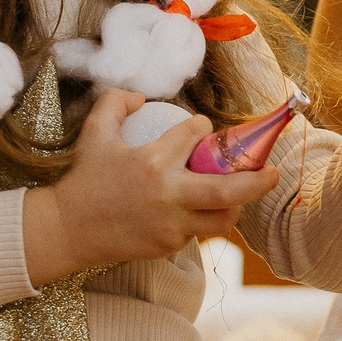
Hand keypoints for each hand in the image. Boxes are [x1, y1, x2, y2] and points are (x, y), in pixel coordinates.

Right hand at [28, 89, 281, 277]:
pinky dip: (202, 218)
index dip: (203, 127)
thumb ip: (115, 103)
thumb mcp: (94, 133)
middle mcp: (168, 195)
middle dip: (258, 181)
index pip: (195, 135)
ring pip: (222, 218)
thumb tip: (144, 95)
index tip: (202, 129)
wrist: (67, 229)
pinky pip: (198, 232)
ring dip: (233, 205)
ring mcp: (171, 224)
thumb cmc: (84, 180)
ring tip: (236, 194)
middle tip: (274, 172)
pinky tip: (198, 209)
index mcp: (153, 162)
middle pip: (228, 190)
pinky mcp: (168, 245)